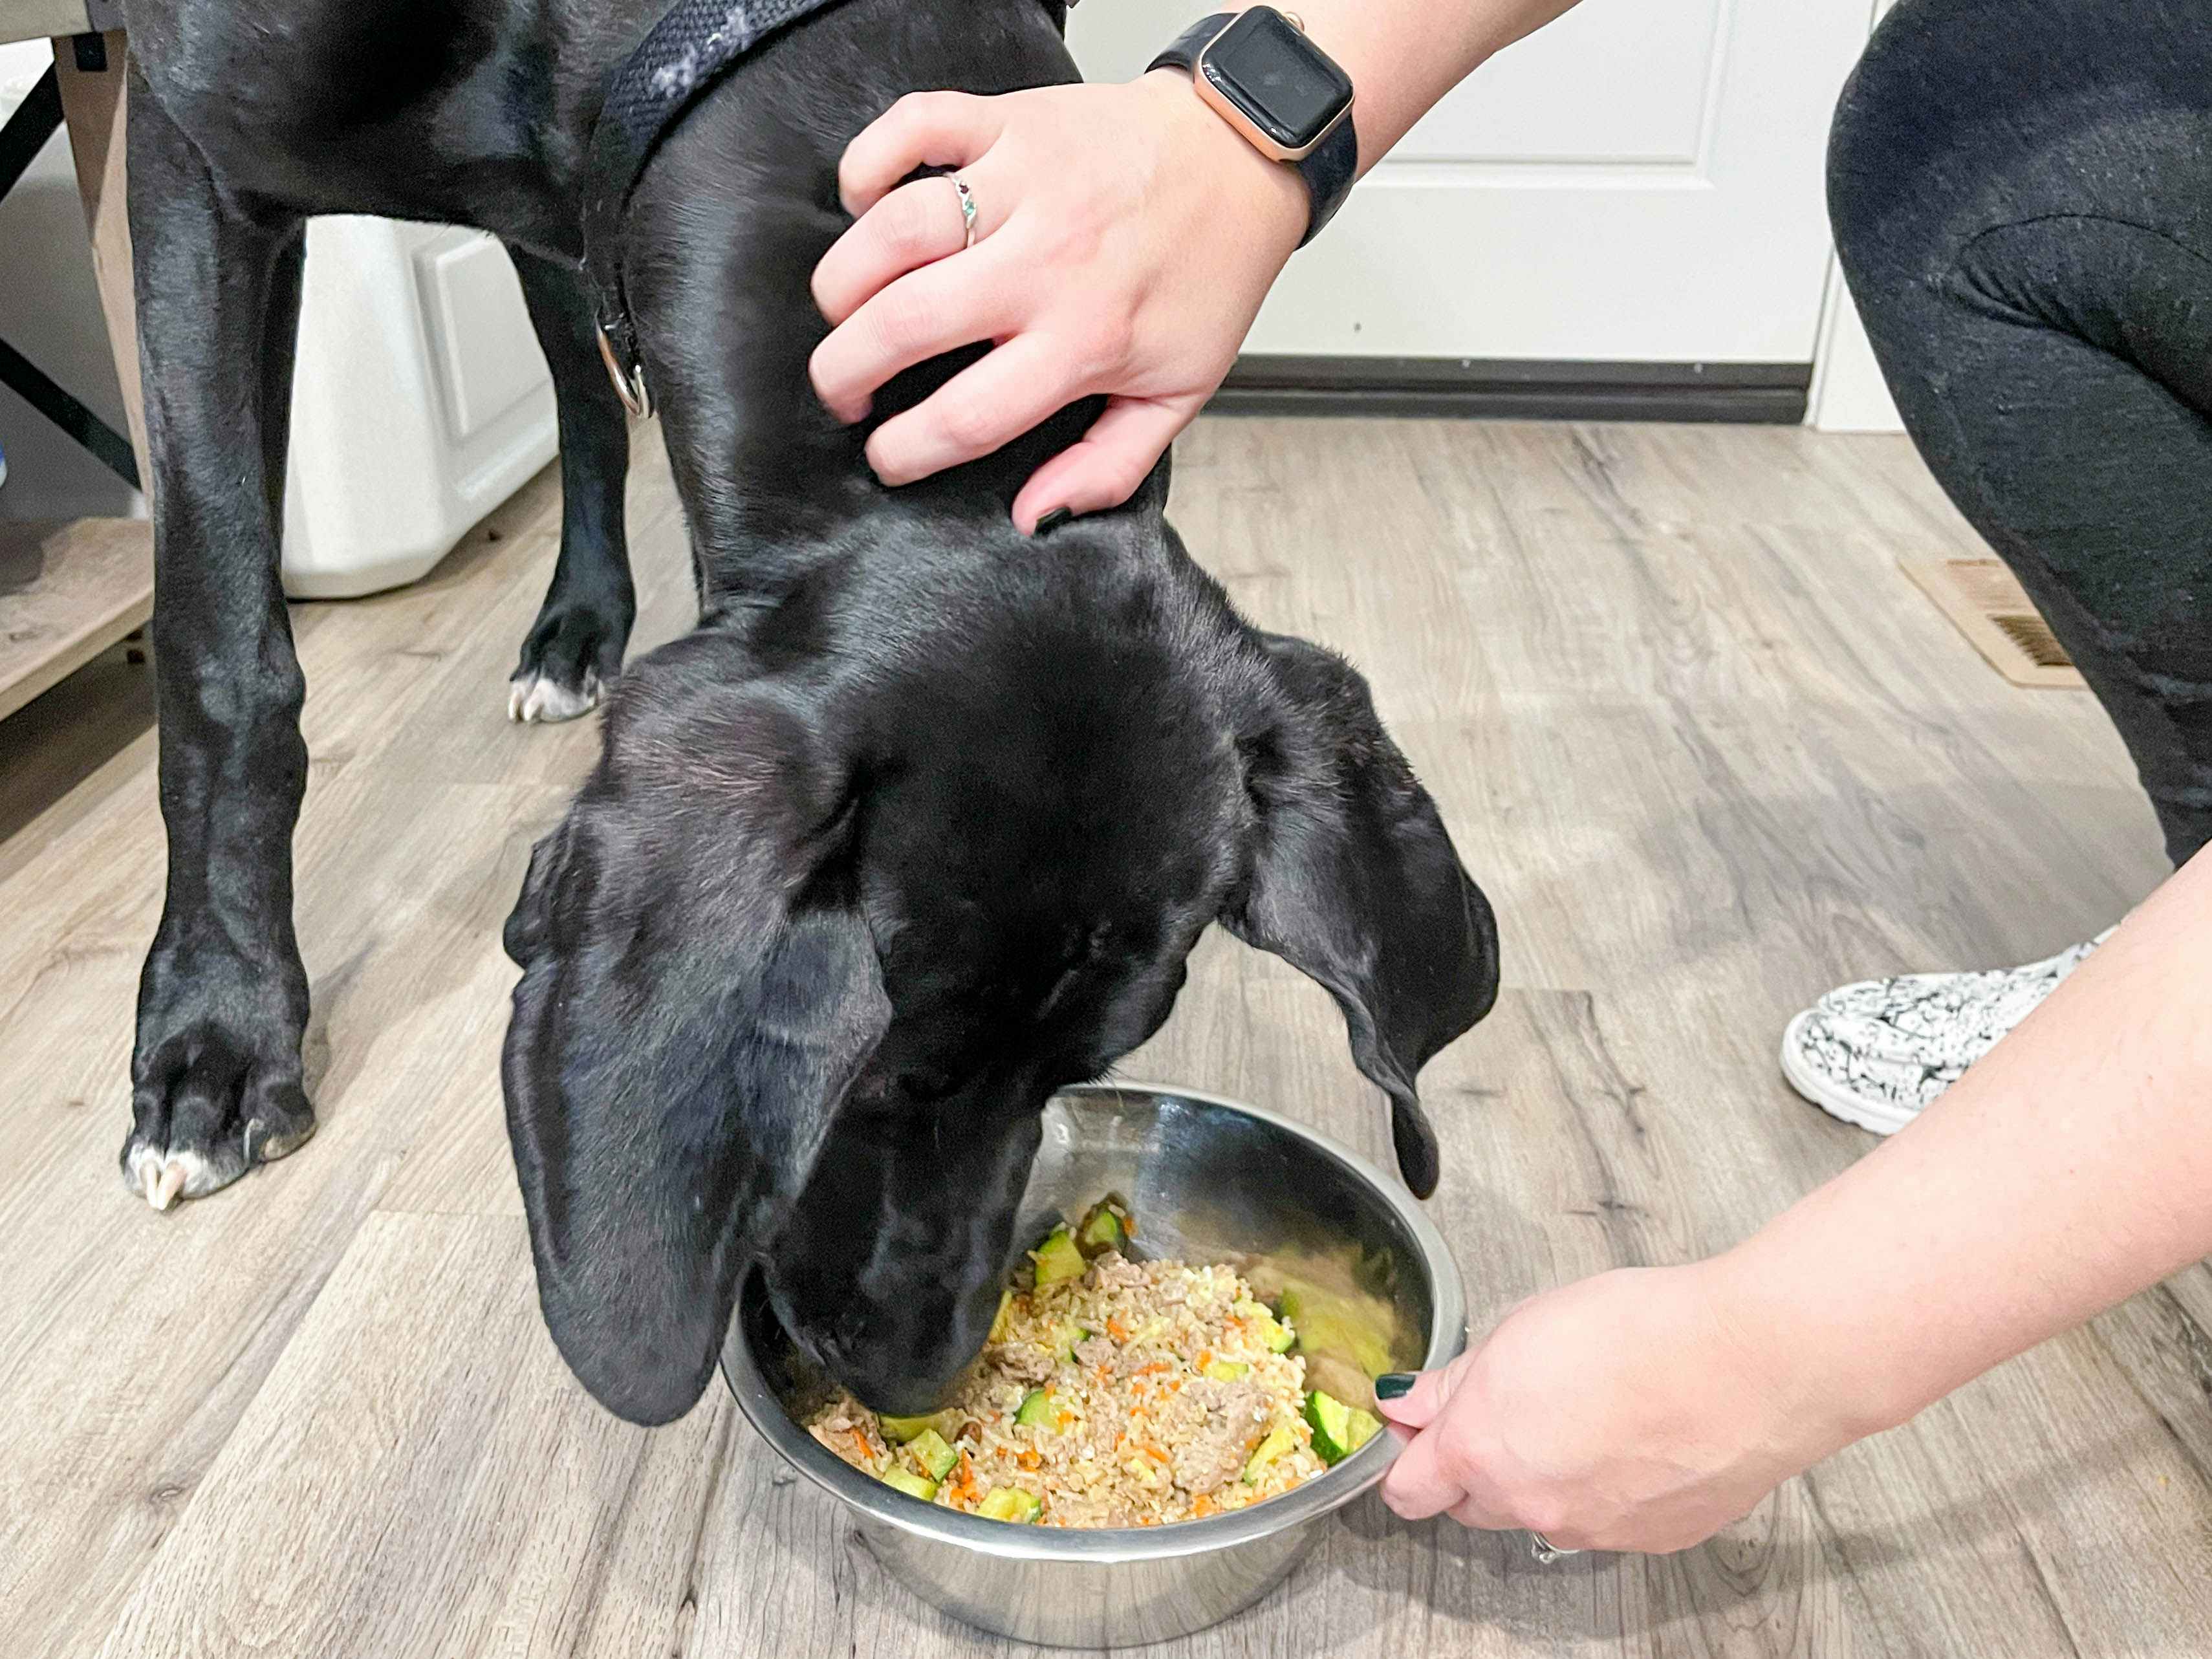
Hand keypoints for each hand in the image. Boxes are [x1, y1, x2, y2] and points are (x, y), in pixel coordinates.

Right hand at [810, 72, 1308, 530]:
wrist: (1240, 159)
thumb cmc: (1206, 276)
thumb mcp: (1179, 392)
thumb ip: (1107, 468)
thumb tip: (1032, 518)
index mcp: (1085, 339)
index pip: (966, 416)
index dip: (905, 451)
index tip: (888, 457)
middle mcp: (1047, 262)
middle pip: (906, 324)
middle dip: (845, 373)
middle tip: (842, 393)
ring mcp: (1024, 184)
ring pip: (892, 230)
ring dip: (842, 282)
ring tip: (843, 315)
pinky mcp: (1008, 120)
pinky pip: (910, 129)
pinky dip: (866, 163)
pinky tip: (863, 206)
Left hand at [1377, 1265, 1851, 1552]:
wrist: (1747, 1364)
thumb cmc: (1639, 1333)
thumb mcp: (1519, 1332)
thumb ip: (1453, 1381)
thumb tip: (1407, 1402)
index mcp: (1482, 1451)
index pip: (1407, 1489)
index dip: (1408, 1454)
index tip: (1419, 1426)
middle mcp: (1531, 1506)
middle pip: (1471, 1503)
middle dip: (1477, 1462)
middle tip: (1514, 1403)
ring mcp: (1595, 1531)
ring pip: (1542, 1512)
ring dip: (1546, 1475)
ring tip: (1588, 1409)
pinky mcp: (1652, 1539)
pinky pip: (1606, 1520)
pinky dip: (1607, 1487)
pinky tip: (1635, 1436)